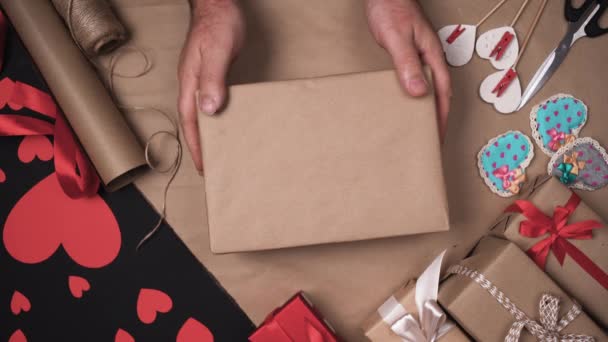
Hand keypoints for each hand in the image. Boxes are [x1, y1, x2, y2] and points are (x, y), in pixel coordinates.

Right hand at [178, 0, 244, 171]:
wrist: (218, 5)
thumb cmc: (217, 25)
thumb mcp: (215, 52)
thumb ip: (211, 80)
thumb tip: (208, 109)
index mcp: (189, 84)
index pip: (190, 123)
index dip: (197, 146)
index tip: (203, 167)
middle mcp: (192, 86)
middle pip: (193, 123)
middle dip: (201, 147)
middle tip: (212, 168)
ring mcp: (201, 81)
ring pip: (202, 115)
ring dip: (209, 134)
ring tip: (219, 152)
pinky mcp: (211, 77)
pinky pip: (211, 104)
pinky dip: (217, 118)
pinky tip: (226, 123)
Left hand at [365, 0, 451, 139]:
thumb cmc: (391, 9)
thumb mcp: (398, 38)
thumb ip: (408, 64)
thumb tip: (419, 92)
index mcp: (433, 56)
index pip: (442, 93)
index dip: (441, 117)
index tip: (438, 136)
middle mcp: (431, 59)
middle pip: (439, 94)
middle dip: (438, 118)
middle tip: (431, 140)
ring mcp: (422, 57)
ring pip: (429, 89)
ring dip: (427, 109)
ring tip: (421, 129)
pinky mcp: (410, 56)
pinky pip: (417, 81)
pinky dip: (416, 97)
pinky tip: (408, 104)